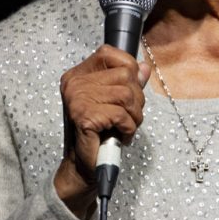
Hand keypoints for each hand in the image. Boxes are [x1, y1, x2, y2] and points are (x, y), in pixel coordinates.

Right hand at [54, 45, 151, 218]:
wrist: (83, 166)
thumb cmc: (99, 135)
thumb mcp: (115, 103)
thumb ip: (127, 83)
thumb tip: (143, 67)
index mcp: (78, 75)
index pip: (108, 53)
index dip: (128, 69)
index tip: (128, 91)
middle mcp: (74, 83)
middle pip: (125, 75)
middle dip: (136, 99)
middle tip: (127, 117)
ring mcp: (77, 98)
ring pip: (127, 95)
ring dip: (134, 116)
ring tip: (124, 128)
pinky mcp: (85, 115)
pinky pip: (122, 114)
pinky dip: (128, 128)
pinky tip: (119, 136)